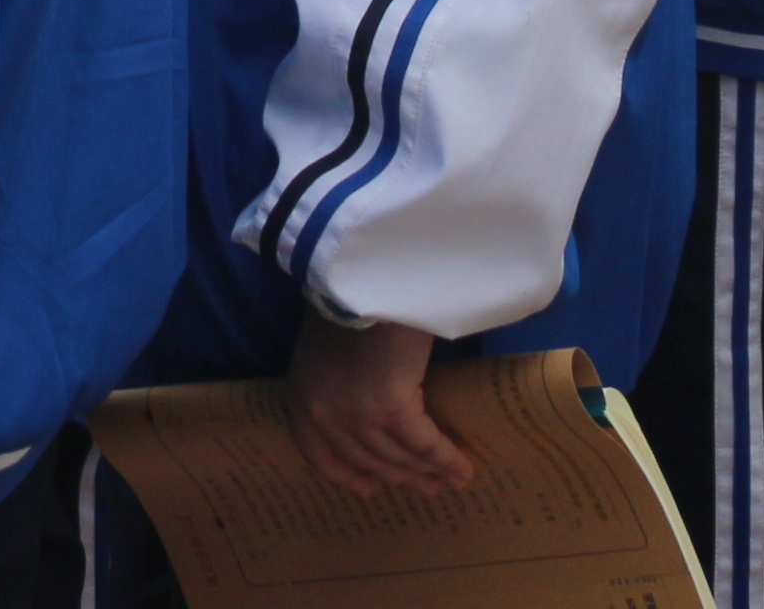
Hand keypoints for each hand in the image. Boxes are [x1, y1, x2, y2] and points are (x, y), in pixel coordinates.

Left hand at [285, 314, 472, 496]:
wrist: (364, 276)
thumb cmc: (349, 301)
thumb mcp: (326, 350)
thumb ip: (338, 383)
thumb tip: (368, 405)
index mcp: (300, 397)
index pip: (319, 455)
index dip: (348, 475)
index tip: (369, 488)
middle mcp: (322, 413)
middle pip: (368, 460)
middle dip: (400, 475)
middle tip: (428, 487)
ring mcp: (355, 414)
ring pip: (399, 456)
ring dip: (429, 472)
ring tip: (451, 480)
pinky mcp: (389, 407)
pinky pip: (424, 444)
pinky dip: (447, 459)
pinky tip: (463, 469)